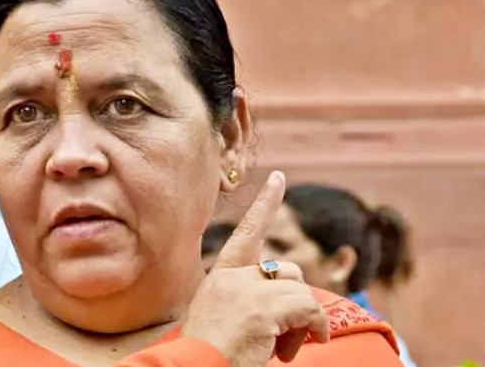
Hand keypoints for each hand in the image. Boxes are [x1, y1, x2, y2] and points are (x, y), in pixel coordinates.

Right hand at [183, 171, 329, 366]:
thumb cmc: (211, 354)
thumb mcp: (225, 319)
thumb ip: (250, 300)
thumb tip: (290, 302)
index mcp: (220, 277)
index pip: (247, 231)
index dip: (265, 203)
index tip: (278, 177)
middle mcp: (232, 276)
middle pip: (288, 270)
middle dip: (296, 303)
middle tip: (285, 338)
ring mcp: (246, 289)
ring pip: (300, 290)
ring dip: (302, 324)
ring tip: (283, 350)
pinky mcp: (262, 308)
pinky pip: (309, 308)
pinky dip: (316, 328)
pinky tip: (301, 347)